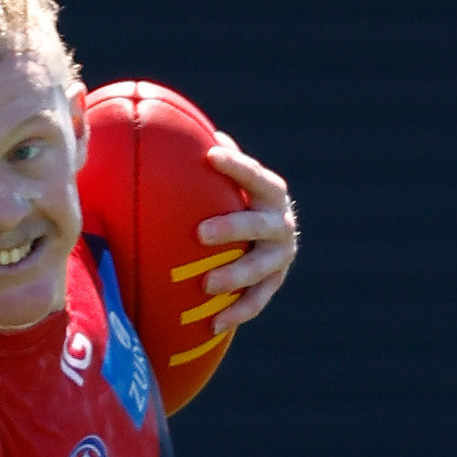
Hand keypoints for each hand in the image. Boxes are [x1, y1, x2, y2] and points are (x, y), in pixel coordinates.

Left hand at [195, 134, 296, 331]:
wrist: (265, 240)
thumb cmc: (232, 202)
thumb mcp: (227, 182)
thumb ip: (213, 162)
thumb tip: (176, 132)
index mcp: (270, 191)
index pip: (255, 175)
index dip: (236, 166)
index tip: (210, 155)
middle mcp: (280, 222)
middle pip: (260, 224)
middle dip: (232, 227)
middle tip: (200, 233)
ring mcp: (280, 255)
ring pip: (261, 268)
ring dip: (235, 275)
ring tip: (206, 285)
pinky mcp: (274, 283)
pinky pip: (257, 301)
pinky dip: (237, 312)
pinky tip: (213, 324)